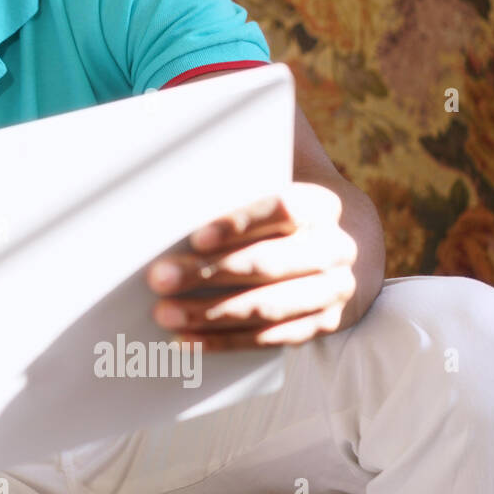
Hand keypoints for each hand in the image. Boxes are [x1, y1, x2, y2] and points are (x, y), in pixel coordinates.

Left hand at [145, 182, 359, 349]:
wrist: (329, 246)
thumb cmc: (274, 209)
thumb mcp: (271, 177)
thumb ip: (238, 164)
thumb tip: (185, 152)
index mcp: (320, 205)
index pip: (284, 209)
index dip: (240, 224)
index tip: (196, 238)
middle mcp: (334, 248)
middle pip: (268, 264)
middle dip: (208, 274)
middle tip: (159, 278)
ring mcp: (332, 291)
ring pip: (268, 307)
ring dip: (211, 314)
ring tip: (165, 313)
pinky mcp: (322, 324)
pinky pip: (271, 339)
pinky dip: (226, 341)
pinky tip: (188, 340)